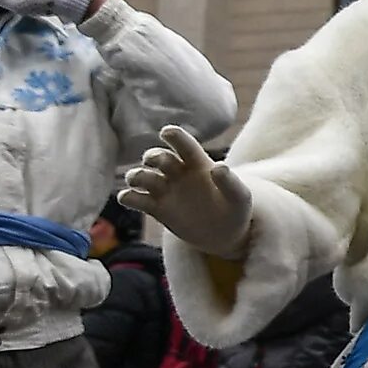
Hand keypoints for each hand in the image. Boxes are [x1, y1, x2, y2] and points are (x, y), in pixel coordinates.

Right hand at [120, 125, 253, 257]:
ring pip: (140, 175)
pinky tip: (129, 198)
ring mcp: (164, 189)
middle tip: (155, 162)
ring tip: (138, 181)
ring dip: (135, 175)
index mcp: (198, 163)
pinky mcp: (155, 208)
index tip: (167, 132)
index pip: (183, 144)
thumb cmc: (235, 210)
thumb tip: (219, 168)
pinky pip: (134, 198)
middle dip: (153, 157)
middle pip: (157, 156)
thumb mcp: (240, 197)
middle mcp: (177, 172)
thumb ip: (231, 182)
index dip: (174, 135)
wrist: (225, 235)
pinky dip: (127, 196)